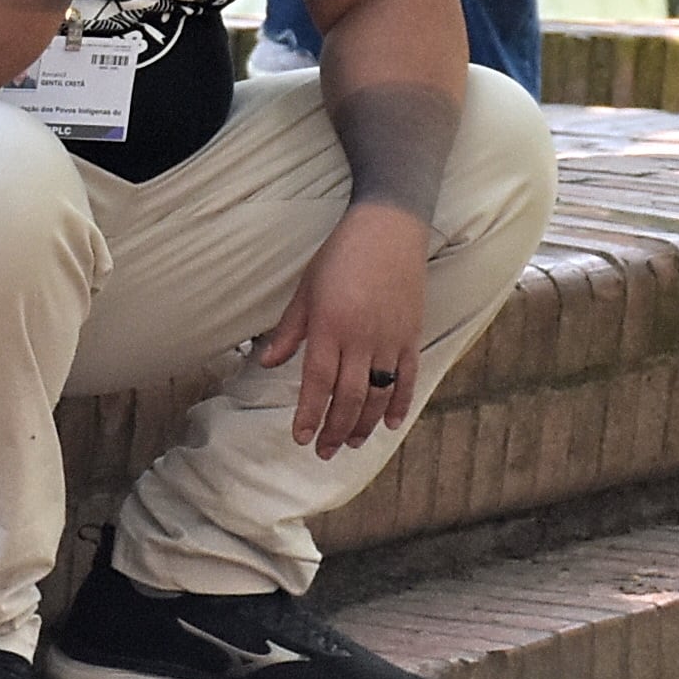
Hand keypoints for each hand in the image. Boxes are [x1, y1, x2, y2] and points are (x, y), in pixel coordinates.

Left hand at [254, 201, 429, 456]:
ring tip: (351, 443)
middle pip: (349, 396)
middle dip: (335, 429)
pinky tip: (389, 424)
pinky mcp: (411, 334)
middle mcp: (361, 337)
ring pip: (377, 394)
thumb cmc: (341, 254)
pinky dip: (399, 403)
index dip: (309, 414)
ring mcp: (390, 338)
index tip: (300, 437)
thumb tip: (267, 363)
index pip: (317, 381)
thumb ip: (290, 330)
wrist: (389, 227)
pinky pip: (407, 377)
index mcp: (330, 325)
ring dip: (364, 424)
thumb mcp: (306, 288)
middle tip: (324, 451)